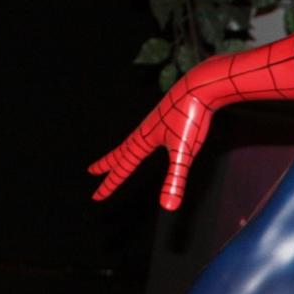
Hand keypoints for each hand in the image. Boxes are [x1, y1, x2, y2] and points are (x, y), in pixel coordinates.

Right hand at [89, 73, 217, 210]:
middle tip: (91, 171)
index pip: (123, 167)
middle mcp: (146, 130)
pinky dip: (142, 139)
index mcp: (144, 140)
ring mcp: (157, 122)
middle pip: (121, 151)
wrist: (201, 85)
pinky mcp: (168, 115)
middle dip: (107, 164)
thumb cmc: (191, 117)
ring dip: (123, 150)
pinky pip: (149, 131)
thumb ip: (175, 179)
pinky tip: (151, 138)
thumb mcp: (184, 152)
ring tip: (118, 156)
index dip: (111, 184)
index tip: (96, 197)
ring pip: (134, 140)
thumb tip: (168, 208)